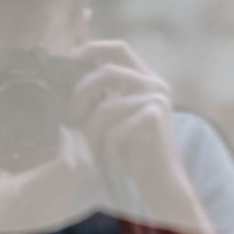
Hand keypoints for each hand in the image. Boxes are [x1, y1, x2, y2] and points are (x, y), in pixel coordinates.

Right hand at [0, 102, 92, 233]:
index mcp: (32, 189)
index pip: (67, 161)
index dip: (68, 140)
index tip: (57, 129)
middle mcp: (51, 201)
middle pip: (82, 164)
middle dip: (76, 142)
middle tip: (63, 130)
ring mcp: (61, 209)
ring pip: (84, 174)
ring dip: (78, 154)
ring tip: (63, 142)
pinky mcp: (65, 213)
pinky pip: (80, 184)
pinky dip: (75, 169)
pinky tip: (63, 160)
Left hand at [68, 41, 196, 222]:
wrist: (163, 184)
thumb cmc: (135, 156)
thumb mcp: (118, 120)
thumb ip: (104, 98)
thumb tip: (70, 84)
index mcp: (147, 80)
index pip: (118, 49)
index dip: (92, 49)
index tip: (70, 60)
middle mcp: (155, 85)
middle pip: (106, 73)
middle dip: (81, 93)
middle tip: (71, 116)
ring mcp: (156, 100)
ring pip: (106, 110)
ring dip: (94, 136)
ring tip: (98, 153)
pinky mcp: (153, 119)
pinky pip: (115, 132)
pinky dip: (110, 153)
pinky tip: (118, 165)